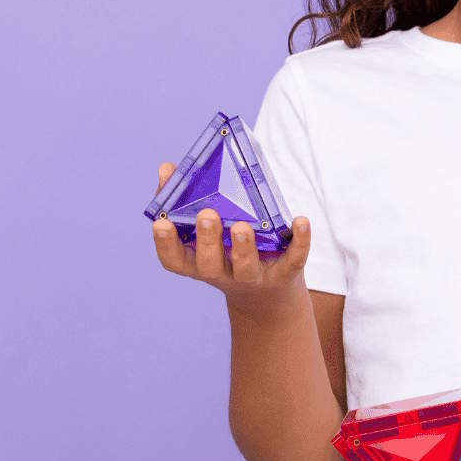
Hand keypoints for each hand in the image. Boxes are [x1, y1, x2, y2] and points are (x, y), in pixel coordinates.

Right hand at [150, 161, 311, 304]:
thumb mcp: (206, 230)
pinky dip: (299, 241)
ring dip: (243, 247)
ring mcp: (254, 276)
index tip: (160, 223)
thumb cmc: (229, 249)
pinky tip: (300, 220)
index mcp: (197, 261)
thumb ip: (184, 200)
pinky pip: (292, 259)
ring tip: (241, 226)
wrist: (268, 292)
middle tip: (207, 215)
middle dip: (207, 240)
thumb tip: (167, 169)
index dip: (165, 243)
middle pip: (209, 264)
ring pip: (246, 267)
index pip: (173, 259)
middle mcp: (222, 272)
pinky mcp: (284, 273)